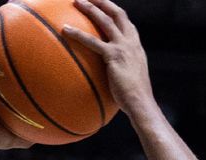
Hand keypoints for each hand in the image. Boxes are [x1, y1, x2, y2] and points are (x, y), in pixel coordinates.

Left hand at [63, 0, 155, 118]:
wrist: (140, 102)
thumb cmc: (134, 98)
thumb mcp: (130, 80)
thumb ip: (121, 72)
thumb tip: (111, 79)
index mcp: (136, 46)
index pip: (126, 22)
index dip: (115, 12)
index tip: (105, 6)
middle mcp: (131, 42)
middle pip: (117, 13)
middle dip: (103, 2)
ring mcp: (123, 47)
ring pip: (105, 20)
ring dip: (90, 8)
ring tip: (76, 1)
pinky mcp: (113, 55)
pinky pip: (92, 41)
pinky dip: (78, 34)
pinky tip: (65, 29)